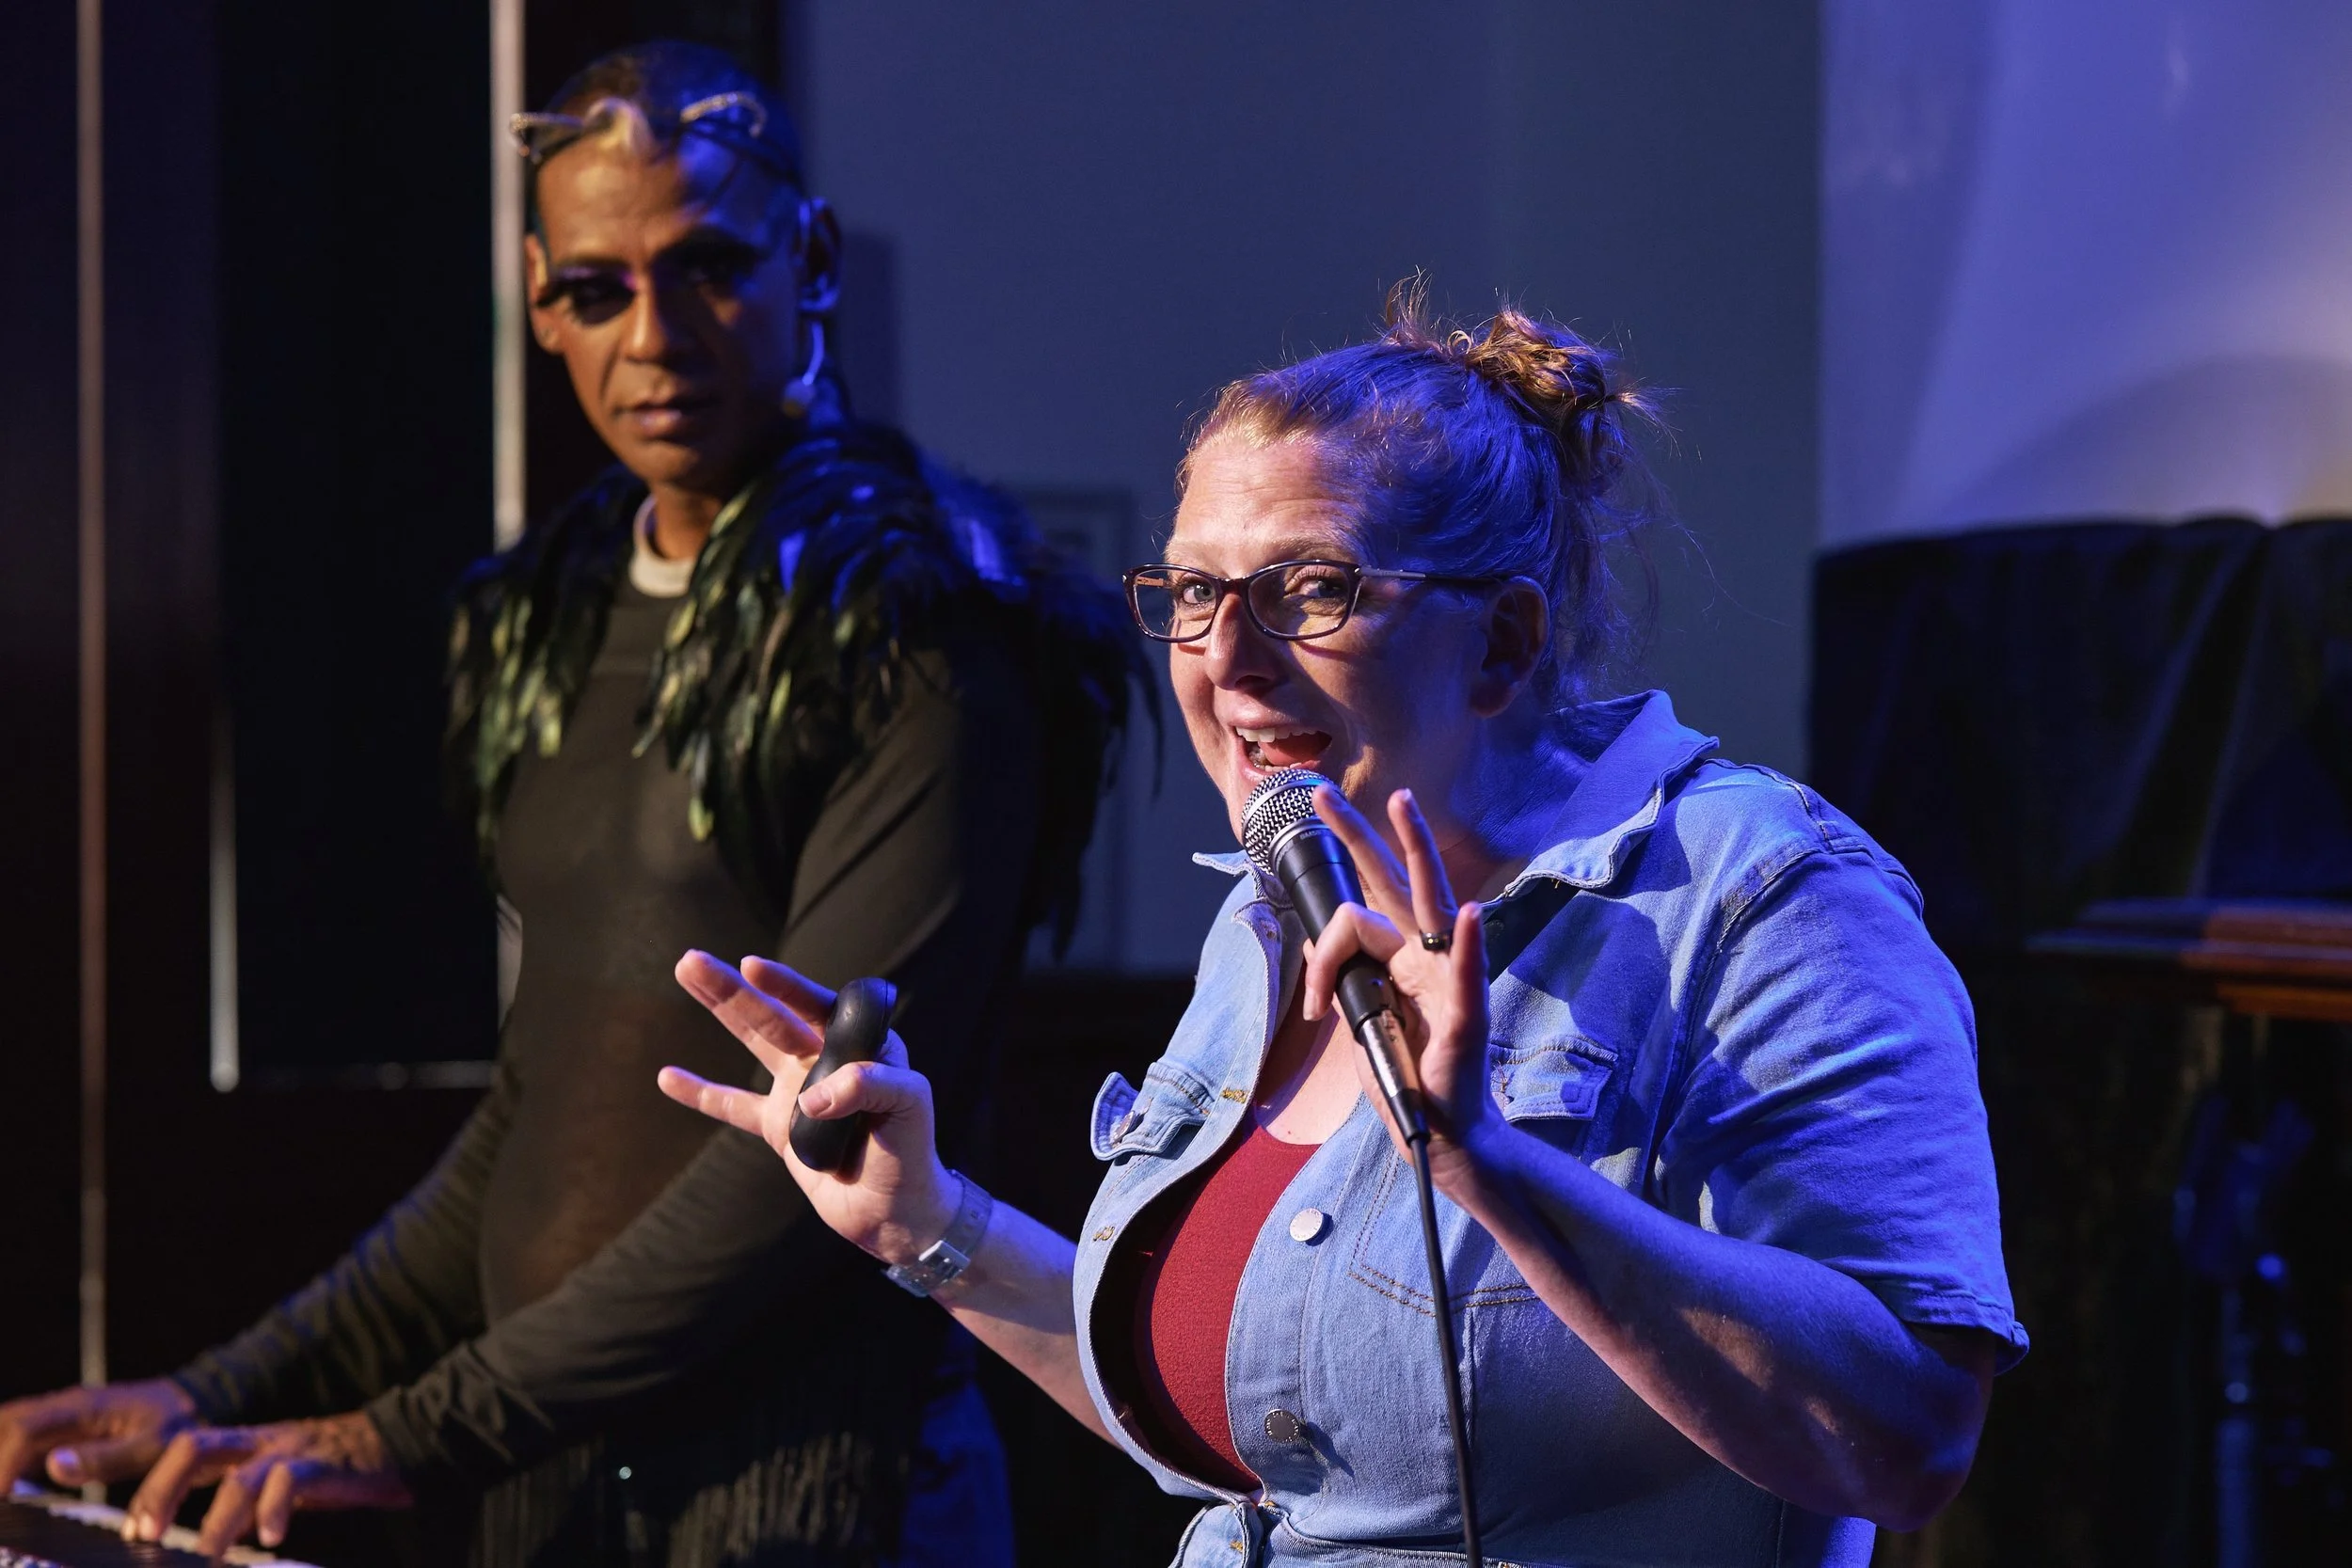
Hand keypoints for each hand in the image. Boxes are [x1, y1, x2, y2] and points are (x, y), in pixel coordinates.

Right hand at [0, 1378, 197, 1492]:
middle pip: (8, 1422)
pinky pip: (25, 1440)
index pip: (23, 1430)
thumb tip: (52, 1466)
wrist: (196, 1401)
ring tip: (5, 1494)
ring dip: (1, 1456)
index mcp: (83, 1407)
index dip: (3, 1464)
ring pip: (12, 1428)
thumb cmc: (178, 1423)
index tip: (2, 1497)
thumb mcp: (151, 1446)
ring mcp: (64, 1417)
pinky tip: (13, 1486)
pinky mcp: (65, 1429)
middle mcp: (66, 1407)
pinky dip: (10, 1459)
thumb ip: (104, 1457)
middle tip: (1, 1496)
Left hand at [124, 1410, 408, 1557]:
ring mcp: (291, 1451)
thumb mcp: (278, 1482)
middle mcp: (260, 1442)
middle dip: (162, 1490)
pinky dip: (274, 1511)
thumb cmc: (334, 1467)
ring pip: (239, 1477)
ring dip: (214, 1522)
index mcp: (245, 1445)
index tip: (133, 1531)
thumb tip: (212, 1537)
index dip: (153, 1488)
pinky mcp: (323, 1465)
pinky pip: (291, 1483)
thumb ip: (244, 1504)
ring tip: (202, 1556)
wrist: (396, 1440)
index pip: (184, 1451)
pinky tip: (271, 1538)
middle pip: (194, 1447)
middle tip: (143, 1534)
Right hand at [662, 953, 959, 1269]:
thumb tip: (809, 1098)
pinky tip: (667, 1077)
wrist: (897, 1211)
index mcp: (861, 1045)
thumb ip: (867, 1087)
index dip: (785, 986)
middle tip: (692, 960)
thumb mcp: (909, 1106)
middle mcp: (826, 1059)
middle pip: (772, 1015)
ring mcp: (799, 1091)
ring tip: (686, 976)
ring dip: (720, 1010)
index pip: (818, 1006)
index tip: (752, 966)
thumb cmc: (913, 1151)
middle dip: (733, 988)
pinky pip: (733, 1106)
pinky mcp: (780, 1129)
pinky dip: (701, 1093)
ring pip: (751, 1043)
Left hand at [1296, 786, 1500, 1184]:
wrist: (1442, 1135)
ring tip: (1401, 804)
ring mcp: (1450, 980)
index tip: (1313, 1005)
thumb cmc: (1408, 1078)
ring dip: (1417, 850)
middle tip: (1322, 794)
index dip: (1322, 951)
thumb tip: (1317, 944)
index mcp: (1401, 959)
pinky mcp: (1468, 1017)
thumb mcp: (1362, 1024)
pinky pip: (1470, 974)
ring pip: (1430, 903)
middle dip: (1356, 834)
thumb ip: (1346, 980)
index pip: (1355, 920)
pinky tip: (1477, 914)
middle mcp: (1427, 957)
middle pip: (1390, 881)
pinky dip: (1473, 944)